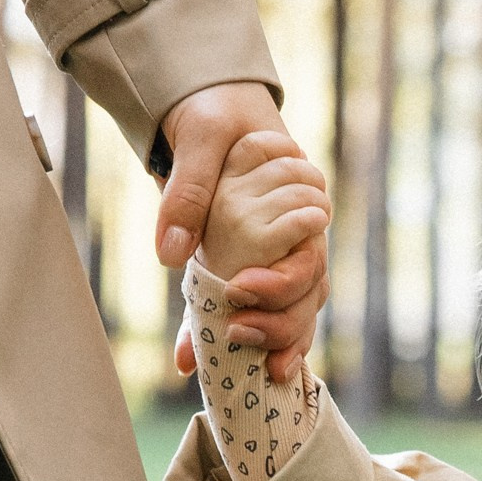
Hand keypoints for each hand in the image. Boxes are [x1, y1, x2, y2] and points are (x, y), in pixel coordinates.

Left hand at [156, 83, 329, 381]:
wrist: (208, 108)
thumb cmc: (216, 113)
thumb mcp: (203, 134)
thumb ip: (190, 188)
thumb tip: (172, 252)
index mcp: (300, 204)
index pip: (309, 257)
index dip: (283, 282)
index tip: (241, 290)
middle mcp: (295, 239)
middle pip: (306, 295)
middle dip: (280, 323)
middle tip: (238, 333)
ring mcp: (276, 258)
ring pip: (293, 312)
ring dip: (275, 343)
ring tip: (256, 373)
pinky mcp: (248, 270)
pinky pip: (255, 312)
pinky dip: (240, 342)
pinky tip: (203, 368)